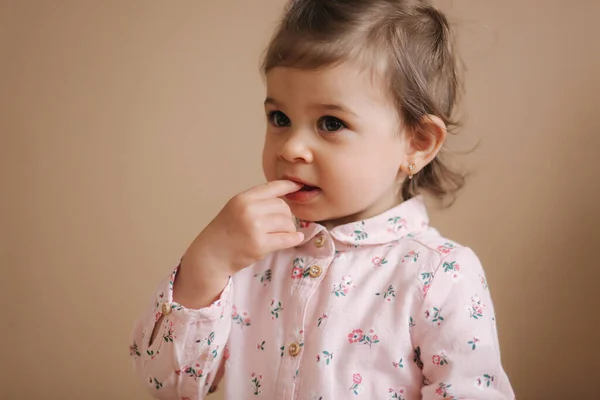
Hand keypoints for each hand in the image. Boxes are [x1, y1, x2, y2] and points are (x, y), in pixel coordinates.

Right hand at [174, 180, 303, 307]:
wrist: (211, 254)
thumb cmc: (225, 232)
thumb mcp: (236, 208)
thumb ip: (256, 201)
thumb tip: (284, 197)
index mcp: (243, 198)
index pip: (272, 187)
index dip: (288, 185)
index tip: (298, 186)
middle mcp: (249, 210)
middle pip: (283, 207)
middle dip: (285, 216)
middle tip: (279, 225)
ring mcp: (255, 227)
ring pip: (287, 222)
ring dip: (288, 229)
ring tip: (279, 235)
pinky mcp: (260, 245)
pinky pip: (286, 238)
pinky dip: (294, 238)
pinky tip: (297, 238)